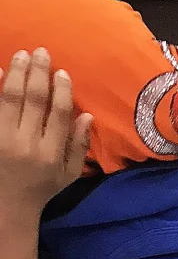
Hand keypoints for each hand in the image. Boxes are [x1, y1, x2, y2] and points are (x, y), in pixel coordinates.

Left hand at [0, 48, 91, 219]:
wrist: (7, 206)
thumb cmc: (41, 189)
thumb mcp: (69, 175)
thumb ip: (79, 147)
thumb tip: (87, 115)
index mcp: (51, 154)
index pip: (59, 115)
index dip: (62, 91)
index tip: (62, 73)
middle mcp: (27, 145)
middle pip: (34, 100)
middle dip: (38, 73)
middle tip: (41, 52)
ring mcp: (3, 140)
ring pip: (10, 98)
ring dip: (17, 72)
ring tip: (22, 54)